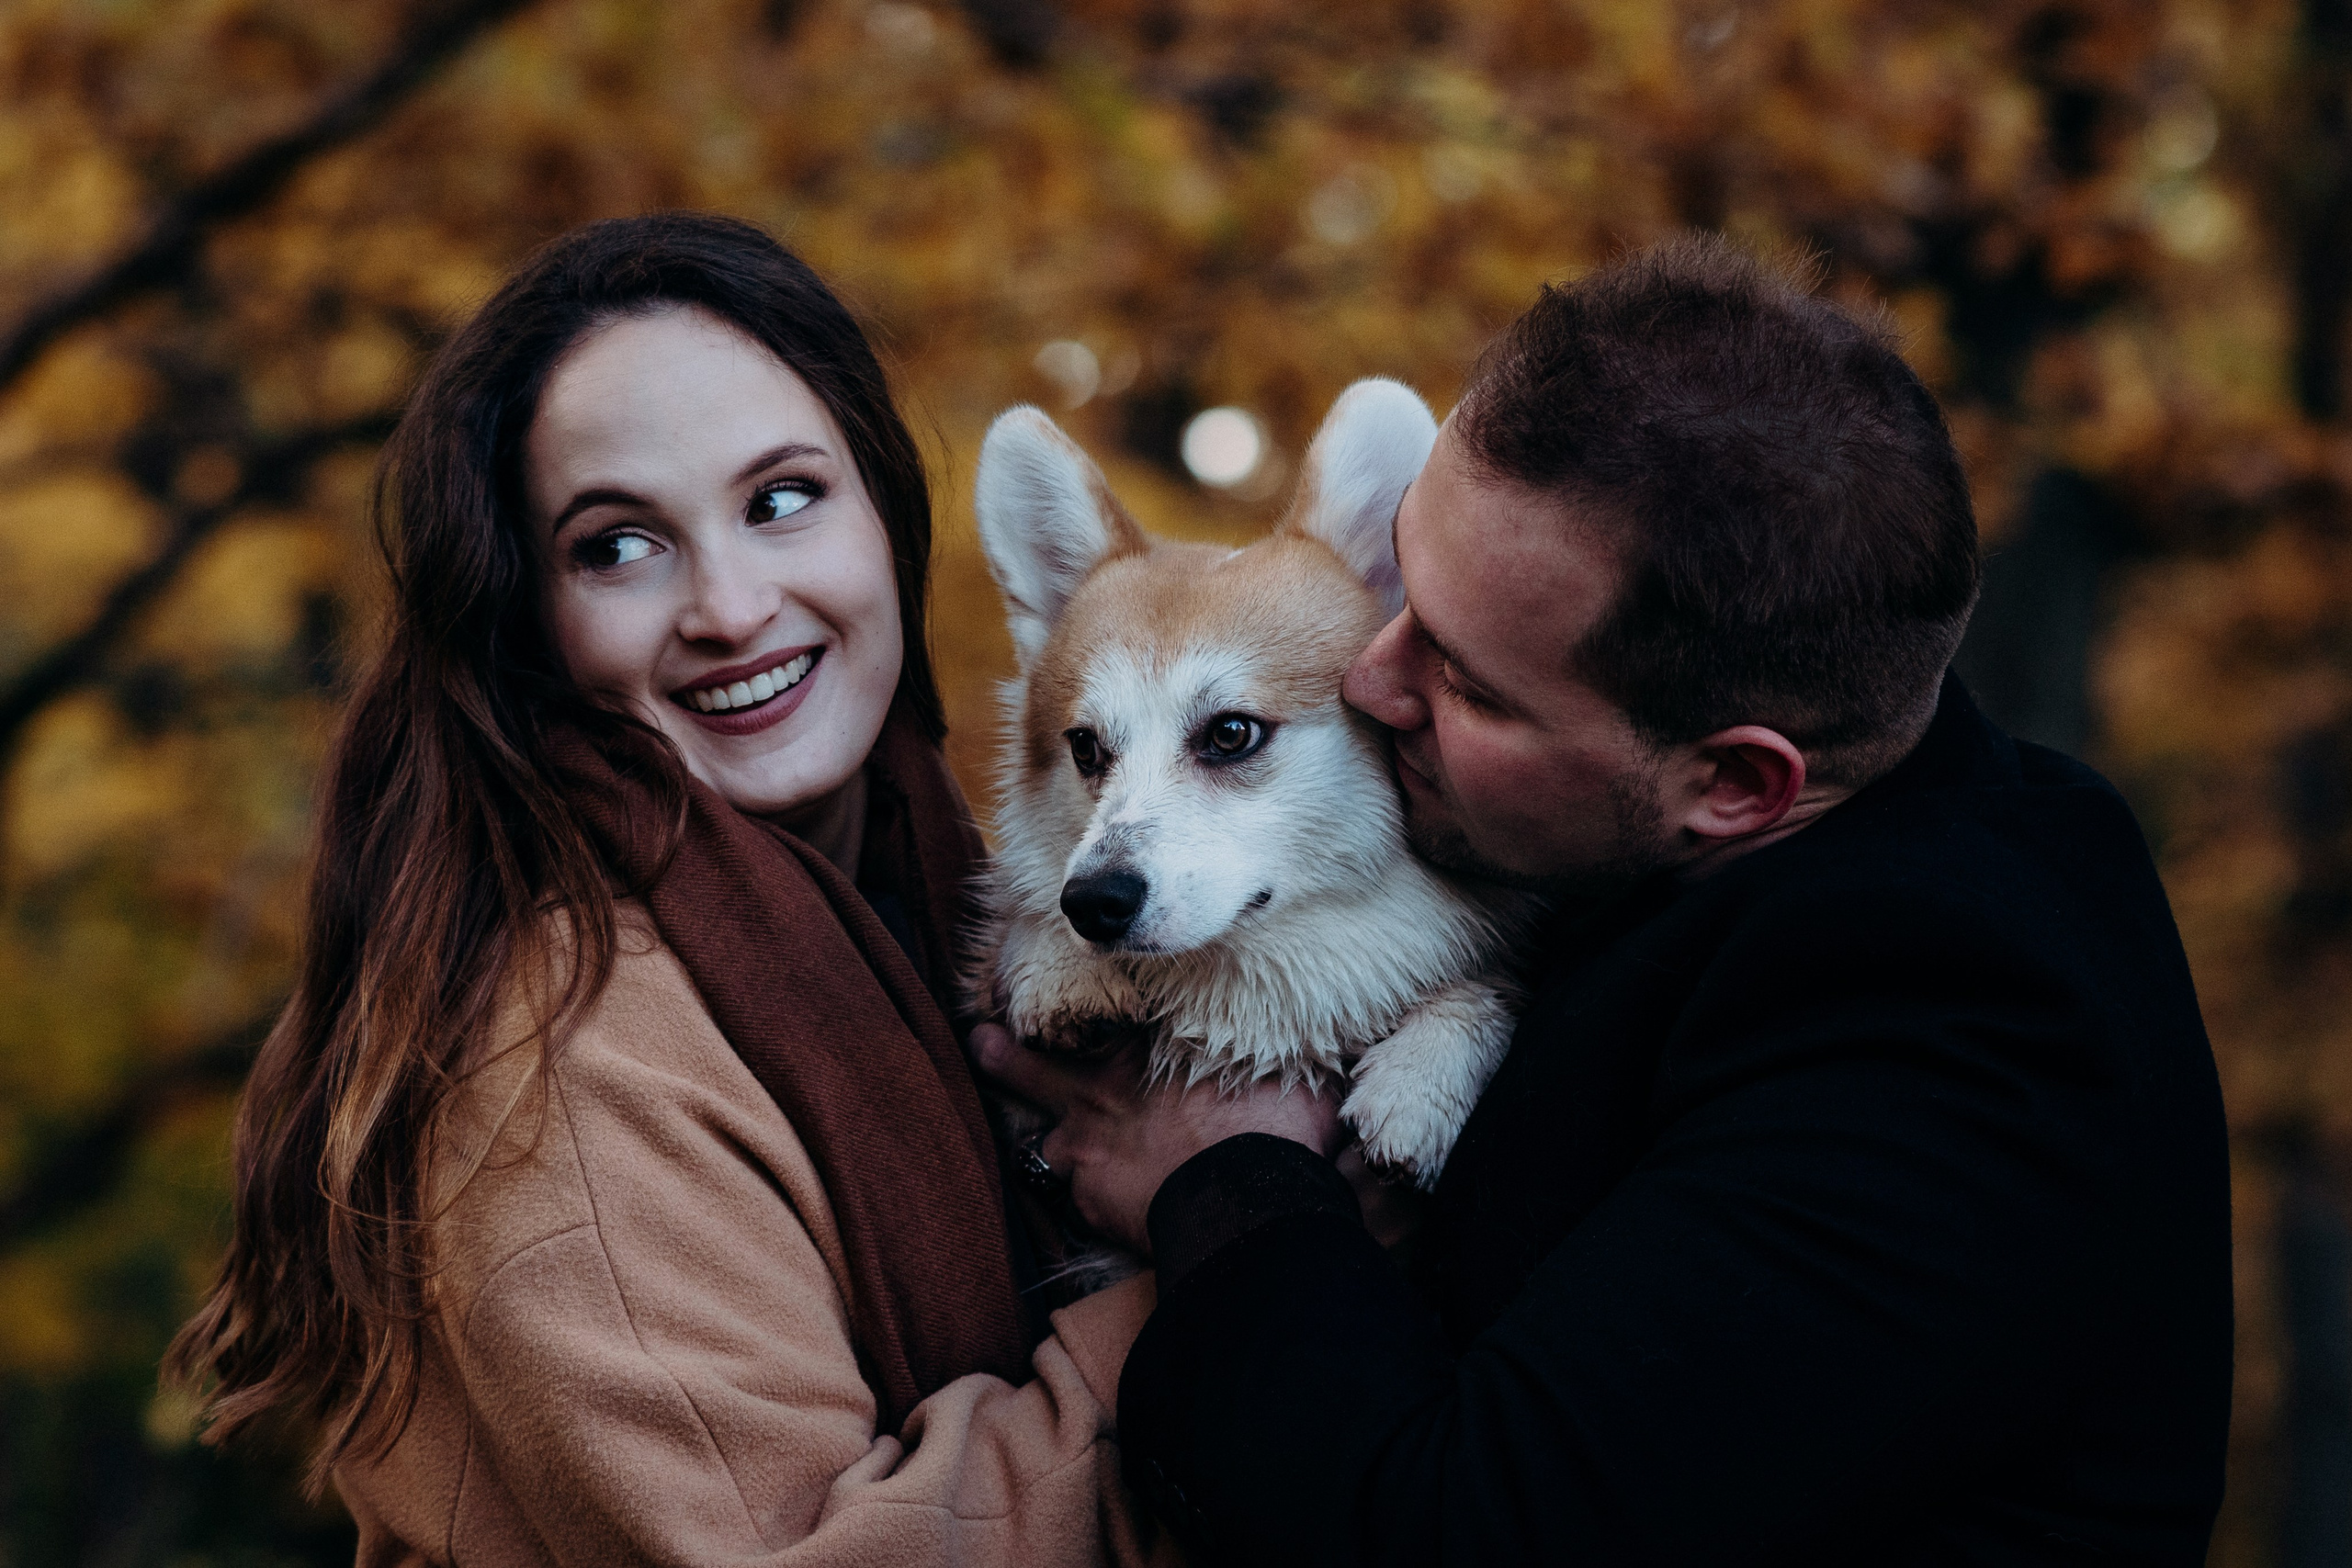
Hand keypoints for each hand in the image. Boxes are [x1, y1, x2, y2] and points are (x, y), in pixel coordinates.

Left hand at [972, 1024, 1344, 1253]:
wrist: (1248, 1199)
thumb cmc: (1274, 1126)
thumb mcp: (1289, 1069)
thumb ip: (1282, 1052)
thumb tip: (1328, 1036)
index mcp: (1150, 1051)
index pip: (1108, 1018)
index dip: (1088, 1011)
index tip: (1065, 996)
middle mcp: (1104, 1091)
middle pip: (1035, 1066)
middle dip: (1002, 1054)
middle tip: (978, 1038)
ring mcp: (1088, 1148)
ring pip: (1042, 1141)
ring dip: (1037, 1141)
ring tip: (1024, 1143)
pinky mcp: (1089, 1203)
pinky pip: (1076, 1202)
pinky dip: (1086, 1204)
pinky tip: (1096, 1212)